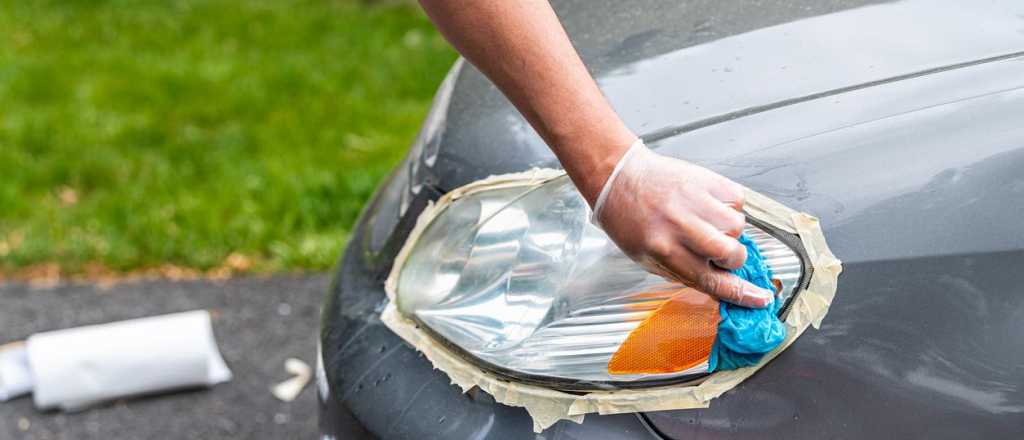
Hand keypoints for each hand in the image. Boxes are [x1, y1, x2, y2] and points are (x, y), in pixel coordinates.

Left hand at [591, 140, 774, 307]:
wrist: (618, 176)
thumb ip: (683, 272)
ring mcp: (695, 201)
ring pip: (739, 227)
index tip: (760, 298)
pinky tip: (707, 204)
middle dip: (732, 258)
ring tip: (705, 221)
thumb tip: (720, 283)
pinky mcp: (706, 180)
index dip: (742, 293)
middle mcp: (681, 227)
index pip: (712, 281)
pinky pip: (737, 200)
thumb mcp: (646, 258)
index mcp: (663, 251)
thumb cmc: (629, 219)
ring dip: (728, 230)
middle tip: (717, 250)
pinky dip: (728, 205)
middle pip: (733, 254)